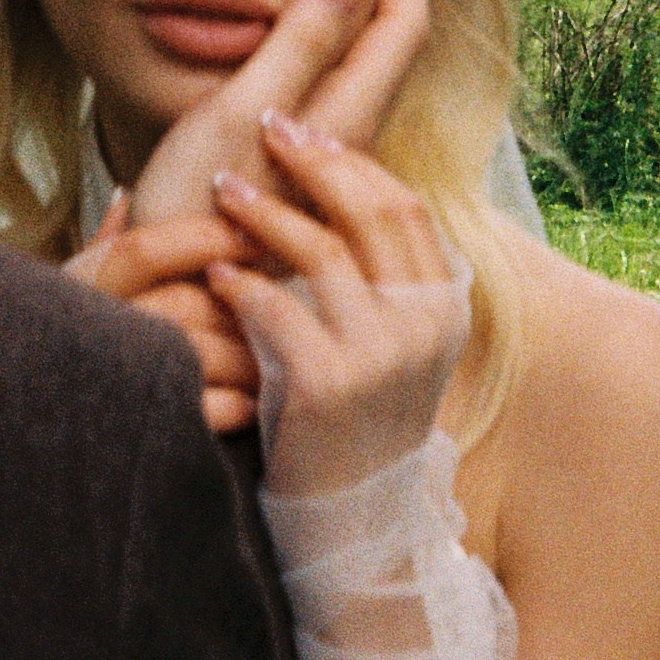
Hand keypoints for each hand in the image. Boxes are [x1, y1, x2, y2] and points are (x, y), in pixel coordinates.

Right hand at [62, 193, 262, 435]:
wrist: (22, 428)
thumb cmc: (57, 346)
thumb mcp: (71, 288)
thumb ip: (103, 243)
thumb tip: (127, 194)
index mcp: (84, 284)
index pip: (145, 249)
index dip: (205, 237)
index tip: (253, 234)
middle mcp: (98, 327)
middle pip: (184, 302)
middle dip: (240, 302)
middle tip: (285, 299)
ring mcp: (117, 379)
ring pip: (200, 353)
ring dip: (247, 355)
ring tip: (280, 352)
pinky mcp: (140, 431)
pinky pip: (201, 411)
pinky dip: (234, 405)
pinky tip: (253, 401)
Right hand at [127, 0, 433, 232]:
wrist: (168, 297)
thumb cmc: (195, 209)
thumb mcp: (241, 113)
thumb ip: (296, 45)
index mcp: (346, 115)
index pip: (404, 25)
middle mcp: (347, 135)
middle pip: (392, 44)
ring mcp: (323, 154)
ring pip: (361, 66)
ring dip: (362, 9)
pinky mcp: (294, 166)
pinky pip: (329, 85)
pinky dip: (329, 40)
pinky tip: (298, 29)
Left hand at [207, 117, 470, 495]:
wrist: (352, 528)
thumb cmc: (354, 426)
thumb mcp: (390, 350)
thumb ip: (379, 282)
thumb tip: (339, 190)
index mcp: (444, 309)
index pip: (404, 207)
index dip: (352, 162)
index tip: (305, 132)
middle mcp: (423, 328)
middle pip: (371, 212)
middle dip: (315, 161)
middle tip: (268, 130)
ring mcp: (379, 358)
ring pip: (321, 252)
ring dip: (266, 212)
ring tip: (225, 191)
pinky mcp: (327, 387)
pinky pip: (276, 309)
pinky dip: (241, 281)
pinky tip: (215, 271)